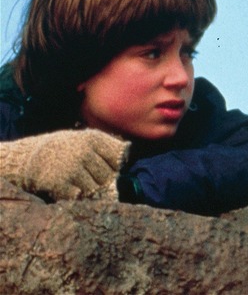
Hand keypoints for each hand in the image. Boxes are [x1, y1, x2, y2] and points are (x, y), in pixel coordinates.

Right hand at [0, 129, 129, 200]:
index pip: (118, 158)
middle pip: (108, 176)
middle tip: (87, 175)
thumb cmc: (66, 149)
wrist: (30, 157)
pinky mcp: (58, 183)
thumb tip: (130, 150)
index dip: (114, 166)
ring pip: (94, 188)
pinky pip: (77, 196)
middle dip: (100, 180)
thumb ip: (108, 146)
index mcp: (93, 139)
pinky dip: (74, 195)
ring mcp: (71, 168)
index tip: (106, 166)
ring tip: (76, 180)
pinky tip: (66, 186)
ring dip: (87, 189)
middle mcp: (83, 152)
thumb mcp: (86, 140)